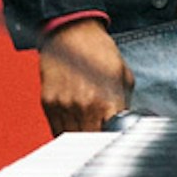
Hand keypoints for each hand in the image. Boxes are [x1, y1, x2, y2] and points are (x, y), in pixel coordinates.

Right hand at [38, 18, 131, 135]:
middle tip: (102, 140)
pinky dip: (65, 132)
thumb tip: (127, 122)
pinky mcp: (49, 103)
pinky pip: (56, 129)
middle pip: (90, 143)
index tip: (115, 141)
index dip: (113, 142)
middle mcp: (84, 106)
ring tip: (88, 133)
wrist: (72, 32)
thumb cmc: (99, 51)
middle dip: (97, 144)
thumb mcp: (123, 76)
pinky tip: (74, 125)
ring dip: (80, 141)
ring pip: (71, 140)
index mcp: (106, 101)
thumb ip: (125, 102)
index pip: (111, 138)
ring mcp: (63, 106)